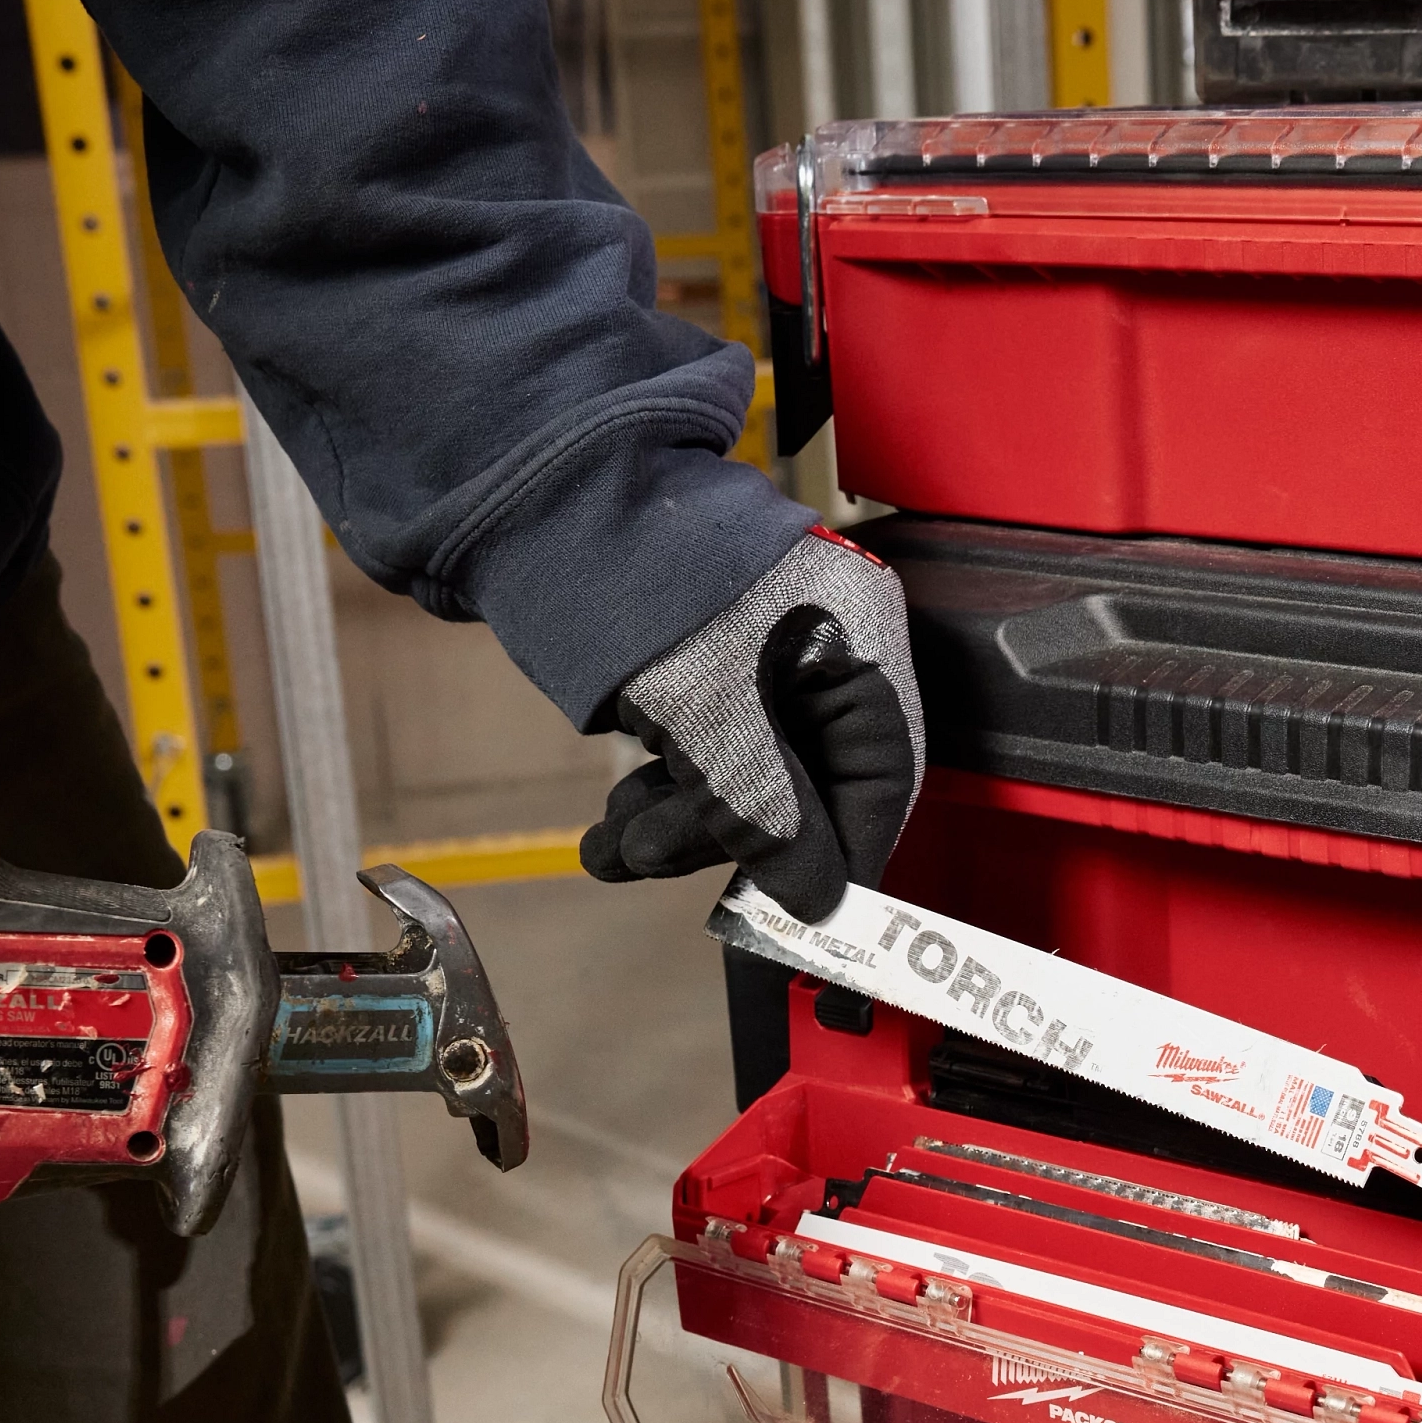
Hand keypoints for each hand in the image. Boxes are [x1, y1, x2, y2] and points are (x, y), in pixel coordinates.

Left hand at [581, 532, 923, 928]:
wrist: (539, 501)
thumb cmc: (644, 583)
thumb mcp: (711, 715)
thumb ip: (768, 815)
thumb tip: (816, 903)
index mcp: (856, 639)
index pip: (882, 775)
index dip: (846, 856)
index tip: (808, 921)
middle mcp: (818, 652)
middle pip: (806, 786)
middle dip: (729, 840)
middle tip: (666, 868)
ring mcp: (759, 662)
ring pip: (741, 780)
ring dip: (680, 829)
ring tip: (615, 851)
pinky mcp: (702, 675)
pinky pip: (700, 760)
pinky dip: (660, 798)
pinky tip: (611, 830)